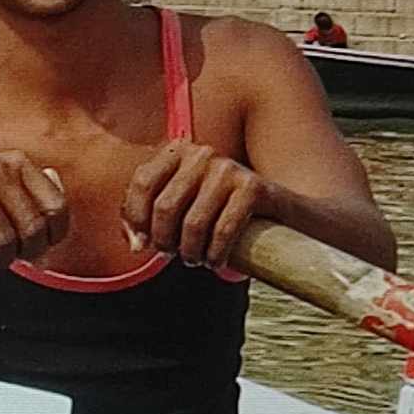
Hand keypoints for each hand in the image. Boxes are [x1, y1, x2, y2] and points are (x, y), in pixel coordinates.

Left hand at [122, 139, 269, 270]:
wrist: (277, 210)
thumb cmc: (218, 211)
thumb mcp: (180, 207)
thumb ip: (147, 219)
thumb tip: (136, 245)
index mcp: (178, 151)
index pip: (142, 182)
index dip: (137, 218)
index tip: (144, 243)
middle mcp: (201, 154)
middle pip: (165, 206)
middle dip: (164, 241)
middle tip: (174, 255)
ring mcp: (228, 168)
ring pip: (193, 222)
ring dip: (191, 252)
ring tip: (196, 260)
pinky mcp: (253, 187)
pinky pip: (224, 229)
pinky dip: (216, 253)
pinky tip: (216, 262)